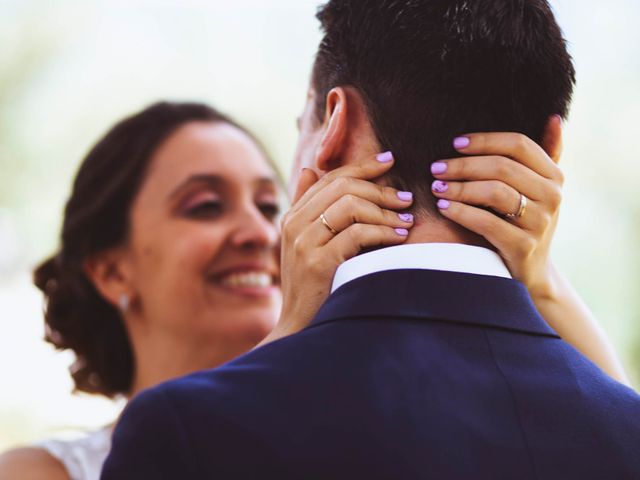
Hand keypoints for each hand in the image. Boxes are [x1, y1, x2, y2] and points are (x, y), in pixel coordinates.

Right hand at [262, 153, 413, 343]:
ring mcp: (303, 243)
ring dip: (385, 211)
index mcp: (293, 215)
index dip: (362, 166)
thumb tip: (311, 169)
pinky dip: (383, 232)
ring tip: (406, 220)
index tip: (390, 161)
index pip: (330, 177)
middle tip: (405, 198)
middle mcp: (295, 224)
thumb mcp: (304, 244)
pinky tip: (399, 236)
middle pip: (342, 187)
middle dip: (379, 189)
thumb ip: (309, 208)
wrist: (300, 328)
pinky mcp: (317, 262)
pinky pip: (357, 234)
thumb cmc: (312, 286)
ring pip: (351, 206)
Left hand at [430, 116, 563, 300]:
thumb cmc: (524, 222)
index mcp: (554, 176)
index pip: (518, 145)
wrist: (531, 272)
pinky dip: (461, 212)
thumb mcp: (538, 189)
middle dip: (463, 165)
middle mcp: (553, 196)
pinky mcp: (523, 246)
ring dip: (459, 187)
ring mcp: (540, 223)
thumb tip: (554, 118)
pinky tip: (444, 207)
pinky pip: (486, 222)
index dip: (485, 141)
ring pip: (494, 192)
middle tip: (436, 167)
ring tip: (437, 186)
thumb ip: (544, 155)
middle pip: (502, 167)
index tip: (455, 144)